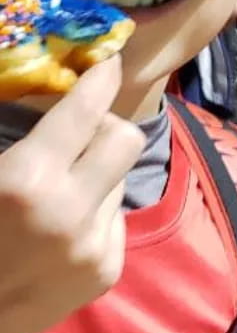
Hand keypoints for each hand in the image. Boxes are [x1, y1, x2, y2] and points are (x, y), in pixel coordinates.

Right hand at [0, 57, 143, 332]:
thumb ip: (15, 140)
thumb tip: (53, 108)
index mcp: (27, 181)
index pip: (84, 111)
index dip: (99, 79)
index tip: (107, 61)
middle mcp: (73, 211)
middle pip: (126, 138)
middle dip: (105, 127)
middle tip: (78, 131)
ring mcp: (96, 245)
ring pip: (118, 179)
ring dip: (95, 175)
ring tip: (54, 195)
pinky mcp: (107, 271)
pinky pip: (113, 219)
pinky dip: (92, 214)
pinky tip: (57, 232)